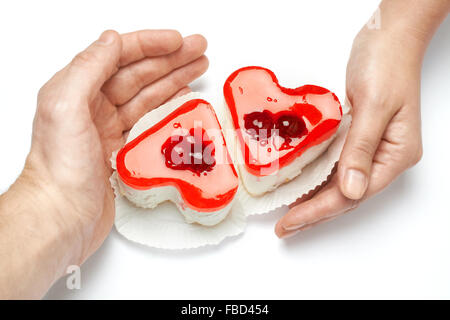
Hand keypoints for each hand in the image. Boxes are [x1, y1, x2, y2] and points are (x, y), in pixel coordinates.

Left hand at [24, 30, 207, 262]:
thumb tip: (112, 40)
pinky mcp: (123, 150)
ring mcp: (109, 128)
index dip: (150, 44)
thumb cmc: (60, 168)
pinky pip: (151, 122)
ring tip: (199, 68)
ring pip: (148, 96)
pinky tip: (184, 100)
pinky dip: (169, 109)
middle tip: (199, 50)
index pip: (119, 56)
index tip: (178, 40)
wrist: (61, 216)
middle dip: (171, 59)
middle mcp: (93, 106)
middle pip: (139, 74)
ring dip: (174, 80)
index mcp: (78, 90)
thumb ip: (87, 69)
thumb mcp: (65, 107)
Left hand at [275, 26, 424, 237]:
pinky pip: (334, 164)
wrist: (388, 35)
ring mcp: (371, 147)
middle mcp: (384, 157)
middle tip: (285, 227)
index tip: (292, 222)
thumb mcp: (374, 105)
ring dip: (313, 199)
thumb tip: (350, 191)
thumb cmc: (386, 63)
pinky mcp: (356, 136)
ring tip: (287, 214)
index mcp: (395, 155)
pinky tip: (298, 185)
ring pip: (339, 183)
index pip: (353, 194)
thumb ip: (361, 149)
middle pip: (346, 195)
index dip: (320, 210)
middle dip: (314, 212)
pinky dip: (315, 177)